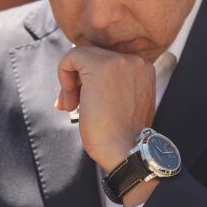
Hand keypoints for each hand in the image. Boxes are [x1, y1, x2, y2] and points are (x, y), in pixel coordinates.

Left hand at [55, 46, 155, 171]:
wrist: (125, 151)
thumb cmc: (121, 135)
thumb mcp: (125, 102)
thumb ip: (113, 84)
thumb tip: (81, 73)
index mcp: (143, 69)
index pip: (108, 61)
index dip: (90, 79)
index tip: (85, 101)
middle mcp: (135, 60)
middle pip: (94, 56)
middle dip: (79, 80)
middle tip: (73, 105)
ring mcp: (119, 61)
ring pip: (82, 55)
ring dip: (71, 81)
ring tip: (72, 106)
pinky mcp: (99, 66)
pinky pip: (71, 56)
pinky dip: (63, 74)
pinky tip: (69, 98)